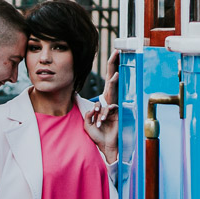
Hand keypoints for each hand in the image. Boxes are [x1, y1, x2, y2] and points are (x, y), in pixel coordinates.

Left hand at [84, 50, 120, 164]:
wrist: (107, 146)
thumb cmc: (99, 134)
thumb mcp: (88, 120)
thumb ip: (86, 110)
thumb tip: (80, 99)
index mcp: (107, 98)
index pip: (110, 79)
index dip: (113, 66)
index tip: (116, 53)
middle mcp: (113, 100)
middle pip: (115, 79)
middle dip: (116, 65)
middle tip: (119, 52)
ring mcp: (116, 106)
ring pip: (113, 91)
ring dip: (112, 85)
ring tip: (114, 76)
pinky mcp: (119, 114)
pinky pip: (111, 108)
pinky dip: (104, 112)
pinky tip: (102, 117)